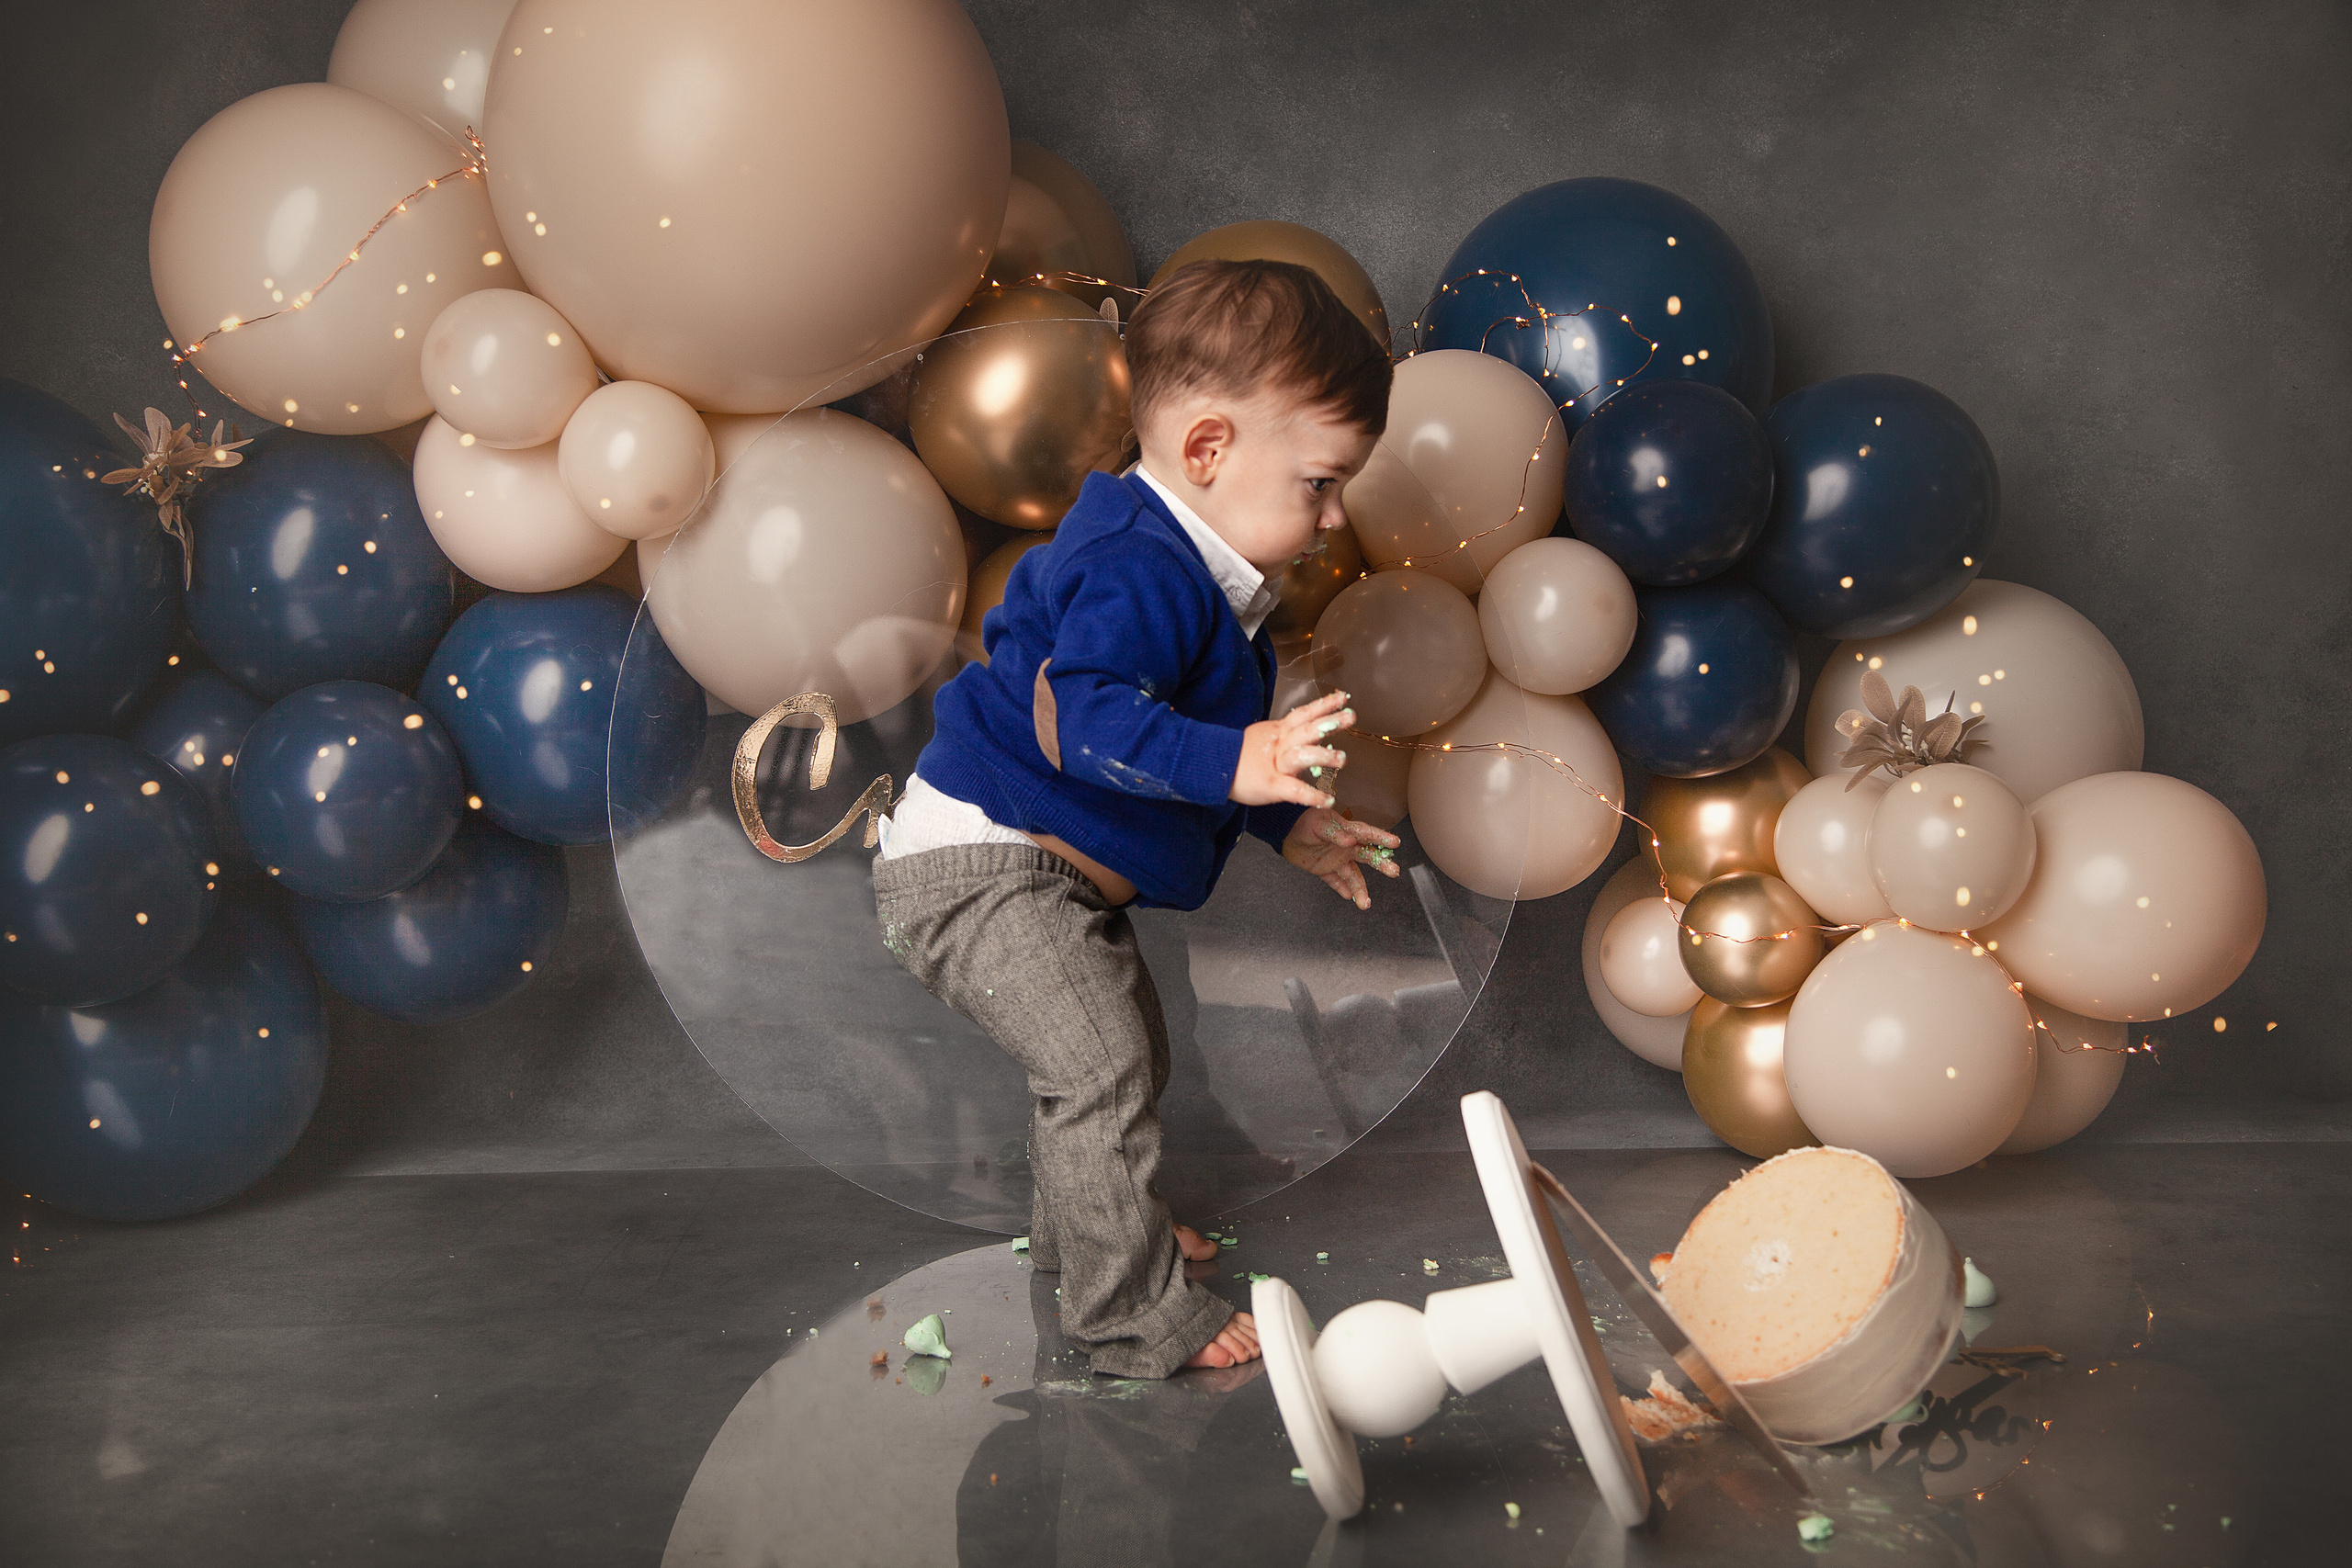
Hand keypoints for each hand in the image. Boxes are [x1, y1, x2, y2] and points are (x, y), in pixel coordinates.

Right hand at [1230, 689, 1354, 808]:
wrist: (1211, 768)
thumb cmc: (1239, 756)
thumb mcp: (1263, 737)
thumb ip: (1285, 734)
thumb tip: (1308, 727)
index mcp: (1278, 732)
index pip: (1304, 714)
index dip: (1324, 705)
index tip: (1344, 697)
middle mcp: (1279, 744)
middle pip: (1307, 729)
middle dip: (1330, 722)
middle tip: (1351, 716)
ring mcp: (1275, 765)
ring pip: (1301, 755)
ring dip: (1322, 756)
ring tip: (1342, 759)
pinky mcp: (1270, 786)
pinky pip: (1293, 790)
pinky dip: (1311, 795)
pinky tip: (1327, 800)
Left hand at [1284, 804, 1402, 910]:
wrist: (1283, 831)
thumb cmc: (1304, 821)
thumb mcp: (1320, 824)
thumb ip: (1335, 833)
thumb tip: (1350, 840)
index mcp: (1347, 831)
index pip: (1367, 834)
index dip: (1381, 837)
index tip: (1395, 842)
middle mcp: (1345, 847)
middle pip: (1367, 856)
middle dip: (1381, 864)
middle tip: (1394, 871)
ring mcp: (1336, 859)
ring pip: (1352, 875)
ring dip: (1360, 889)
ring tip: (1364, 903)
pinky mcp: (1324, 870)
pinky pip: (1335, 881)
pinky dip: (1341, 889)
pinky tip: (1348, 897)